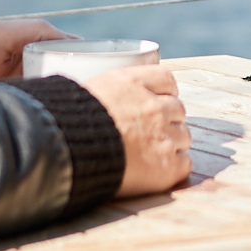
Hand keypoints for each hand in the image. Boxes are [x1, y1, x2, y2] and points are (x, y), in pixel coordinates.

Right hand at [79, 64, 192, 196]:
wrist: (65, 156)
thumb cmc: (67, 126)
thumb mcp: (88, 93)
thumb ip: (111, 93)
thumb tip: (108, 98)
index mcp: (134, 83)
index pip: (167, 79)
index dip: (163, 93)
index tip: (155, 103)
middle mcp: (154, 106)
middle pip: (178, 110)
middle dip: (166, 121)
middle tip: (147, 135)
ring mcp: (164, 136)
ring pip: (184, 136)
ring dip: (171, 144)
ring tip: (148, 155)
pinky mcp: (167, 167)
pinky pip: (185, 163)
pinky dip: (173, 168)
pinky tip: (154, 171)